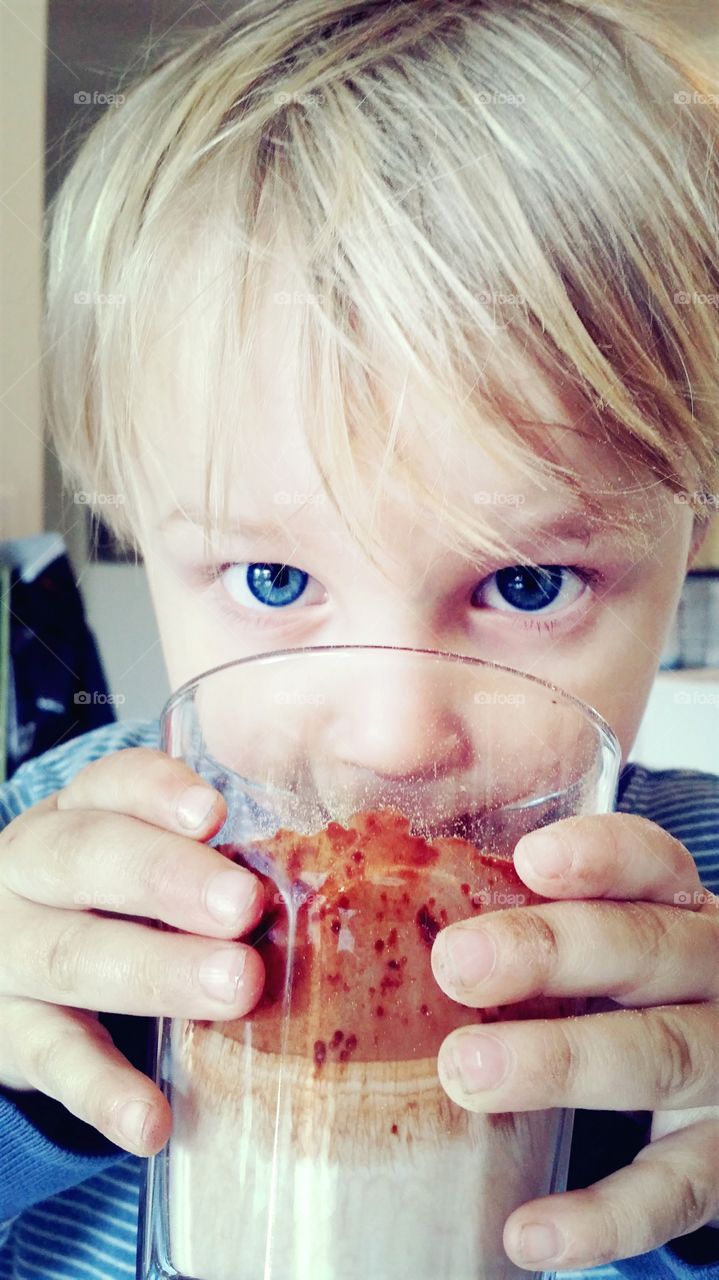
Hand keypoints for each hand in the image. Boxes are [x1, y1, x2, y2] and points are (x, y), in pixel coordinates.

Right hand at [0, 749, 265, 1155]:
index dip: (159, 792)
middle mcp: (31, 871)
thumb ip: (207, 859)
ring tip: (236, 986)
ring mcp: (12, 954)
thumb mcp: (137, 860)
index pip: (112, 784)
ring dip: (158, 972)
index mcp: (76, 814)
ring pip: (75, 954)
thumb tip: (322, 876)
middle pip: (88, 858)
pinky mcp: (9, 1034)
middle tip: (243, 904)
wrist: (10, 967)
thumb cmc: (109, 902)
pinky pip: (54, 1060)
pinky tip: (153, 1120)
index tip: (214, 813)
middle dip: (170, 878)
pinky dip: (104, 1092)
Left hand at [430, 813, 718, 1271]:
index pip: (650, 864)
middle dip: (550, 952)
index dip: (598, 857)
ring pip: (659, 1056)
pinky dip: (601, 1215)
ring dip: (561, 1062)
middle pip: (645, 949)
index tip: (530, 862)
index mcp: (673, 909)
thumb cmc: (618, 991)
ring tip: (465, 1073)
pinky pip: (673, 1189)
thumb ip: (510, 916)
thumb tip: (351, 897)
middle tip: (455, 963)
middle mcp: (708, 976)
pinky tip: (526, 1234)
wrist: (716, 1080)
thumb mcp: (593, 944)